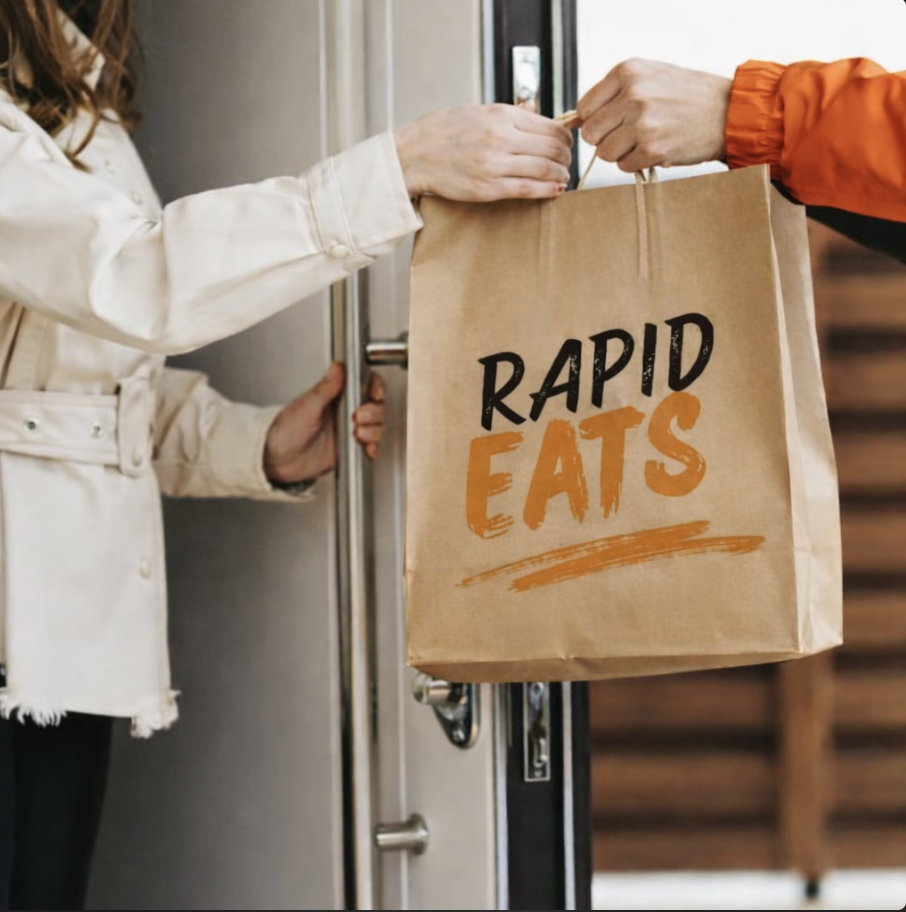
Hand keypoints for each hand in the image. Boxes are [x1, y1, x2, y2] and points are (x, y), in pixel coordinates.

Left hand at [263, 362, 385, 485]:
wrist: (277, 459)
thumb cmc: (285, 429)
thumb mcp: (306, 406)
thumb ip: (325, 388)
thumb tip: (338, 367)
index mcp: (337, 394)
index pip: (366, 383)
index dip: (376, 387)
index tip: (374, 394)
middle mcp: (347, 411)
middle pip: (377, 406)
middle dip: (374, 412)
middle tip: (357, 417)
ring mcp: (351, 429)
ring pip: (378, 426)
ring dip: (373, 431)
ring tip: (357, 434)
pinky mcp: (351, 448)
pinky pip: (372, 447)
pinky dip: (373, 448)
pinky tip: (366, 448)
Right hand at [393, 103, 573, 200]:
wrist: (413, 155)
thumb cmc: (441, 132)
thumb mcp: (476, 111)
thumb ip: (508, 114)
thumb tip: (534, 113)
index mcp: (500, 114)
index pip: (550, 126)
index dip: (566, 138)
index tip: (567, 145)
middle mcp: (500, 137)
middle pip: (552, 148)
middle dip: (566, 158)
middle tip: (567, 163)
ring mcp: (495, 164)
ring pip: (545, 169)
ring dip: (560, 175)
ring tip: (562, 177)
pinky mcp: (488, 188)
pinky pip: (528, 189)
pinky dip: (548, 190)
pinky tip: (556, 190)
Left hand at [575, 59, 731, 172]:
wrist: (727, 111)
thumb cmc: (685, 96)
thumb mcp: (647, 80)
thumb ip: (610, 96)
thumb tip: (571, 123)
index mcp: (627, 72)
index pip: (584, 107)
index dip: (595, 120)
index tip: (613, 122)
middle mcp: (633, 94)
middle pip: (591, 133)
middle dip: (606, 139)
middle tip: (630, 135)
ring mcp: (642, 122)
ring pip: (605, 152)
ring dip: (621, 154)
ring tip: (645, 140)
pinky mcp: (652, 148)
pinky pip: (624, 166)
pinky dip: (637, 163)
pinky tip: (657, 149)